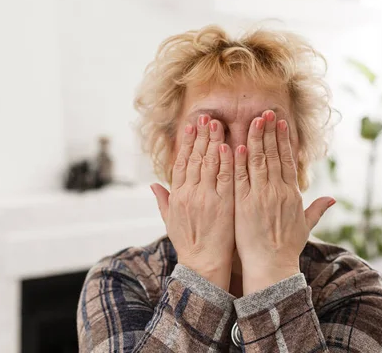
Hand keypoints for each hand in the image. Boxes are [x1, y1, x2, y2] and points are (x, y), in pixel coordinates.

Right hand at [151, 115, 234, 290]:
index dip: (186, 143)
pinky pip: (225, 178)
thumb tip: (153, 184)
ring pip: (209, 164)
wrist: (202, 264)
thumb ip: (162, 200)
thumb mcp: (169, 221)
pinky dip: (226, 161)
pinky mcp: (223, 204)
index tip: (190, 126)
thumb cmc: (188, 244)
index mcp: (177, 195)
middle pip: (195, 158)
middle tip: (206, 117)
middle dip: (201, 136)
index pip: (181, 162)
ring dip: (213, 142)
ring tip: (217, 124)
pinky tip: (228, 145)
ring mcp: (206, 197)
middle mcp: (190, 193)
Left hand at [234, 110, 334, 293]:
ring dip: (255, 139)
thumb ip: (317, 209)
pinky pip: (240, 177)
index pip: (288, 160)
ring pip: (257, 161)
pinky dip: (238, 160)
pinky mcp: (244, 204)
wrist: (271, 266)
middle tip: (265, 111)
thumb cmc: (287, 248)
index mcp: (292, 194)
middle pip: (273, 155)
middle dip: (269, 131)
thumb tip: (332, 198)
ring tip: (253, 120)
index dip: (284, 140)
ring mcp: (260, 196)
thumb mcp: (305, 226)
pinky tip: (236, 144)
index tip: (280, 123)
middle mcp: (277, 191)